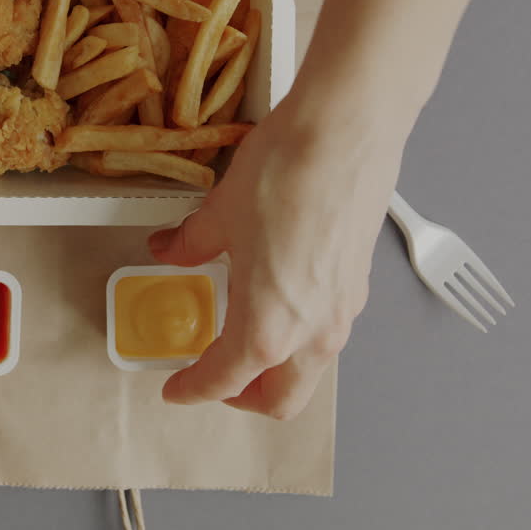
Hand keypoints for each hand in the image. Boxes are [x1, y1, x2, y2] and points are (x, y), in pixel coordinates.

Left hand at [149, 89, 404, 418]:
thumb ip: (191, 244)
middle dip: (243, 398)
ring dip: (275, 370)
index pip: (225, 380)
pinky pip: (326, 331)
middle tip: (214, 378)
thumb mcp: (219, 214)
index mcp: (268, 327)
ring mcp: (343, 310)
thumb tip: (172, 249)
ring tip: (243, 337)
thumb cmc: (288, 172)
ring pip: (309, 370)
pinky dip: (298, 335)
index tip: (177, 389)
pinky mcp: (358, 283)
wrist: (347, 129)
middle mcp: (312, 331)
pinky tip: (278, 298)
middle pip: (280, 400)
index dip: (194, 389)